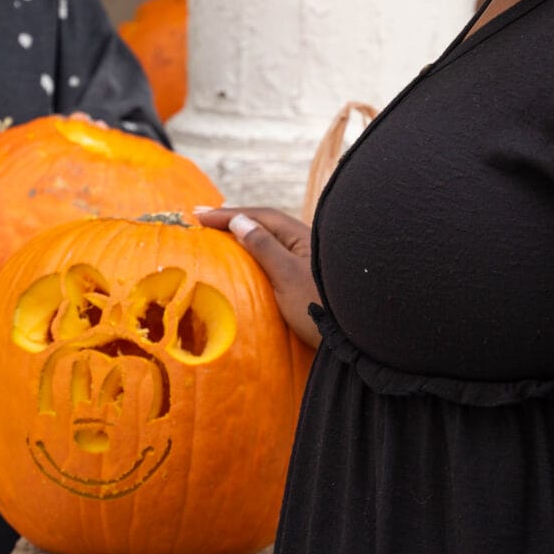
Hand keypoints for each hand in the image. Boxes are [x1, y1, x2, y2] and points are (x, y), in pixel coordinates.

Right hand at [196, 206, 320, 347]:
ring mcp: (308, 262)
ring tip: (222, 236)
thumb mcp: (286, 275)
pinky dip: (257, 254)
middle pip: (267, 225)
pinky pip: (276, 258)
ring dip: (246, 237)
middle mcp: (306, 243)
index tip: (198, 214)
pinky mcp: (308, 280)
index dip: (228, 214)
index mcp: (301, 236)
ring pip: (272, 241)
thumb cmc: (319, 305)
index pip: (260, 217)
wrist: (354, 338)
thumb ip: (263, 247)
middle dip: (237, 221)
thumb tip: (240, 221)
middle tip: (207, 219)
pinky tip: (247, 261)